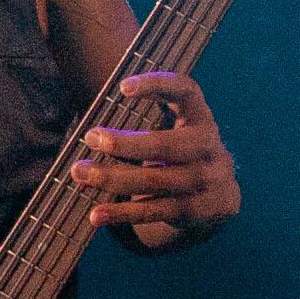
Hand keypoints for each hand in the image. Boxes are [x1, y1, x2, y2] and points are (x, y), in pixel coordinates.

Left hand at [69, 70, 240, 235]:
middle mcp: (209, 146)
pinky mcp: (199, 210)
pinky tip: (96, 214)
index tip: (122, 88)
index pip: (186, 91)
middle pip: (165, 145)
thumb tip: (90, 135)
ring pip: (155, 180)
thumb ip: (143, 127)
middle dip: (124, 143)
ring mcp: (208, 180)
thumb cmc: (180, 156)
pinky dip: (122, 212)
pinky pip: (155, 211)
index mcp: (201, 118)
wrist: (219, 198)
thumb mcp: (174, 134)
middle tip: (90, 137)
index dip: (157, 84)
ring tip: (80, 173)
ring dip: (113, 178)